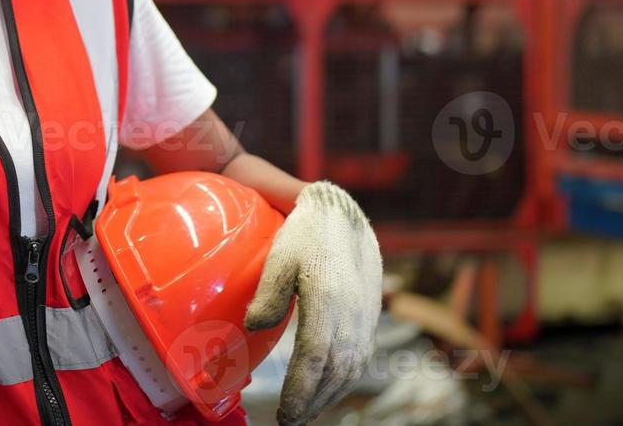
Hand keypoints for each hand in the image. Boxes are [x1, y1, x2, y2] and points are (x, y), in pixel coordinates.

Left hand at [244, 181, 381, 425]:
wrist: (345, 217)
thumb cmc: (306, 235)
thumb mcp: (281, 256)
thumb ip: (268, 293)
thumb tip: (253, 327)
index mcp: (329, 301)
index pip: (315, 359)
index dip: (301, 391)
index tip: (285, 415)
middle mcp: (352, 316)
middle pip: (335, 373)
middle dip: (312, 402)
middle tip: (290, 422)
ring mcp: (364, 319)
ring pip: (351, 370)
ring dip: (329, 396)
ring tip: (305, 413)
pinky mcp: (368, 319)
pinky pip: (360, 359)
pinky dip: (343, 381)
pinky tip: (327, 388)